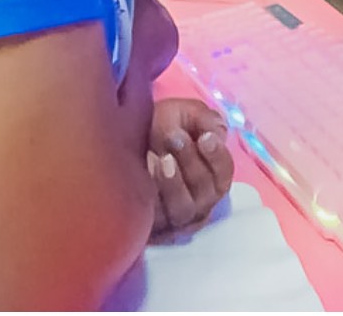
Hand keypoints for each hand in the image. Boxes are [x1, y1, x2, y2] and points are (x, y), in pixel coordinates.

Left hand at [147, 98, 232, 233]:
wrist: (119, 142)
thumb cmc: (159, 127)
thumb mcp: (182, 115)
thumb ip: (204, 119)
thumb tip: (216, 132)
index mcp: (213, 176)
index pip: (224, 172)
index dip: (217, 156)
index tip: (205, 136)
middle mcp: (200, 201)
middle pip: (206, 191)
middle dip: (192, 162)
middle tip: (175, 138)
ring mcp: (175, 217)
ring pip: (182, 207)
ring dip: (174, 182)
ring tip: (161, 158)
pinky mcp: (151, 226)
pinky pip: (154, 217)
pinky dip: (151, 198)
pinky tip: (143, 174)